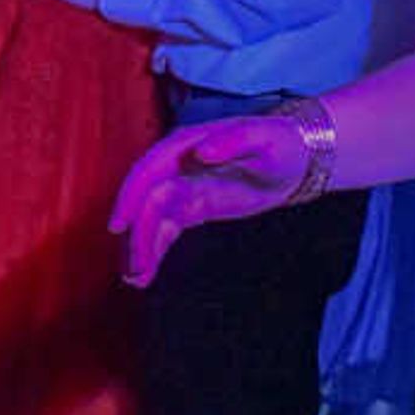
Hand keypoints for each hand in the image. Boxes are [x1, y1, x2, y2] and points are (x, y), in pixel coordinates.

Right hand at [111, 116, 310, 285]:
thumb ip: (235, 139)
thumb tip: (202, 151)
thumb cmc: (281, 142)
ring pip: (152, 218)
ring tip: (136, 278)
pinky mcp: (192, 206)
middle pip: (146, 200)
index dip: (131, 196)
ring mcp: (183, 186)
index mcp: (187, 144)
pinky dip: (154, 249)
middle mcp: (177, 165)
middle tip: (135, 268)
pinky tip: (145, 274)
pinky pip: (166, 229)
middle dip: (137, 234)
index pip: (150, 170)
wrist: (295, 157)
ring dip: (140, 247)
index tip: (120, 224)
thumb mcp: (267, 136)